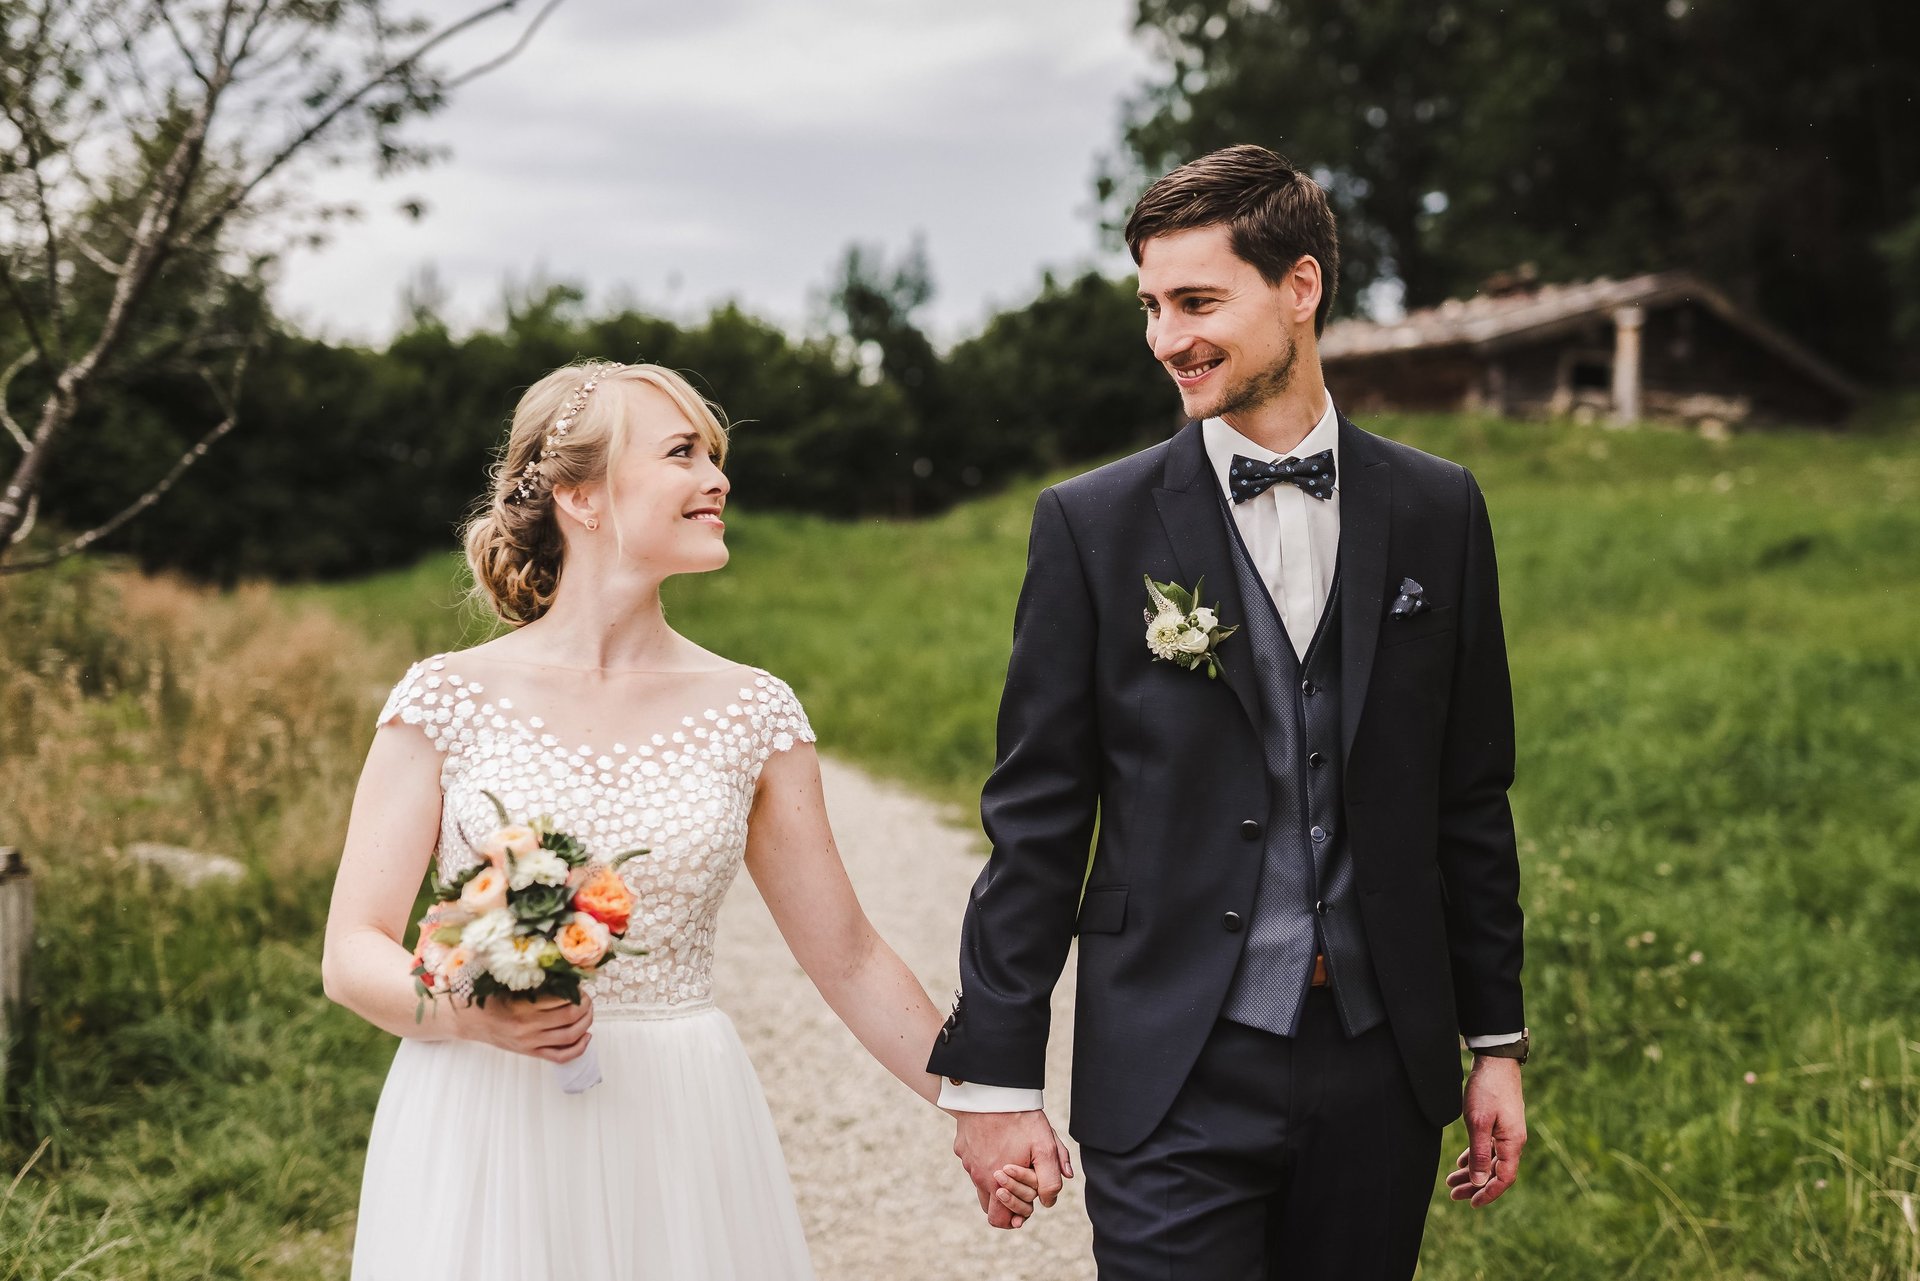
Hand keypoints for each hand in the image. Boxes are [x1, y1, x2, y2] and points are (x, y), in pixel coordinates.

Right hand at [459, 993, 594, 1062]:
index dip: (576, 990)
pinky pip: (560, 1056)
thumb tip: (563, 973)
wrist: (469, 1021)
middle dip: (585, 1005)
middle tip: (587, 997)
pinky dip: (578, 1048)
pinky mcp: (531, 1053)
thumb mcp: (508, 984)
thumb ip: (533, 980)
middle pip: (570, 1017)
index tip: (579, 984)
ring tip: (588, 1012)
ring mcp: (530, 1043)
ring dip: (586, 1023)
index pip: (562, 999)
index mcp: (522, 1006)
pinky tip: (586, 1036)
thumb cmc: (489, 999)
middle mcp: (528, 1027)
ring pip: (570, 1037)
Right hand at [950, 1110, 1072, 1228]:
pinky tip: (997, 1138)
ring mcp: (967, 1161)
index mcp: (995, 1184)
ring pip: (981, 1180)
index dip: (1014, 1217)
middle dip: (1006, 1198)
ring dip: (996, 1176)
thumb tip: (1050, 1201)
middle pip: (989, 1203)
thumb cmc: (1020, 1119)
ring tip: (1012, 1155)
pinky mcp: (962, 1146)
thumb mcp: (1045, 1147)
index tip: (1027, 1204)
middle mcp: (977, 1176)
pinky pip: (973, 1159)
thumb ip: (1051, 1179)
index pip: (998, 1220)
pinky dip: (985, 1156)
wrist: (990, 1090)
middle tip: (1022, 1177)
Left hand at [1445, 1056, 1525, 1206]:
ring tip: (1451, 1182)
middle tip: (1453, 1194)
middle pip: (1495, 1172)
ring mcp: (1507, 1132)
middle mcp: (1513, 1141)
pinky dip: (1475, 1157)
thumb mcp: (1477, 1122)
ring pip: (1490, 1161)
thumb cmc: (1487, 1089)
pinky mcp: (1500, 1124)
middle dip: (1475, 1186)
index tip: (1470, 1203)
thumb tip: (1479, 1181)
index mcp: (1512, 1143)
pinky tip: (1461, 1163)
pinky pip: (1489, 1148)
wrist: (1496, 1061)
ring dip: (1472, 1173)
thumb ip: (1479, 1153)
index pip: (1503, 1178)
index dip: (1487, 1193)